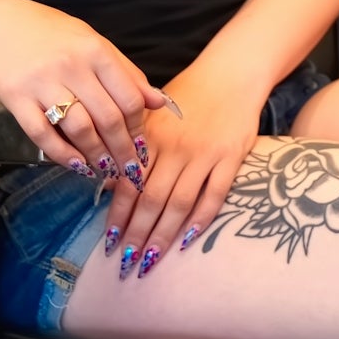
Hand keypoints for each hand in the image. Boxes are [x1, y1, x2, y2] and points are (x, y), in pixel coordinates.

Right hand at [0, 0, 169, 182]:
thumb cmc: (49, 35)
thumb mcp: (92, 42)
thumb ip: (125, 72)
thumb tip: (159, 102)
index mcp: (95, 51)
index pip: (129, 98)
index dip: (140, 129)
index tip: (142, 146)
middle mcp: (71, 66)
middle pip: (108, 119)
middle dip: (124, 151)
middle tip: (130, 171)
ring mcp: (42, 83)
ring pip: (79, 129)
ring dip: (97, 156)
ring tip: (106, 170)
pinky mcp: (15, 98)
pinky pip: (43, 134)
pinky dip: (63, 155)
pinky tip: (76, 165)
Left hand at [103, 60, 263, 280]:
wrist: (230, 75)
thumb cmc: (188, 98)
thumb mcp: (152, 116)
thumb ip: (133, 147)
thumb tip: (107, 184)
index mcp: (151, 137)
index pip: (129, 183)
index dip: (118, 215)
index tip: (109, 242)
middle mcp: (175, 148)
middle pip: (151, 199)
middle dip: (136, 234)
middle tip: (126, 263)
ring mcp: (204, 154)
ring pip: (179, 203)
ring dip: (163, 235)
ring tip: (151, 260)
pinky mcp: (231, 158)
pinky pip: (214, 195)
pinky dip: (201, 220)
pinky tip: (188, 240)